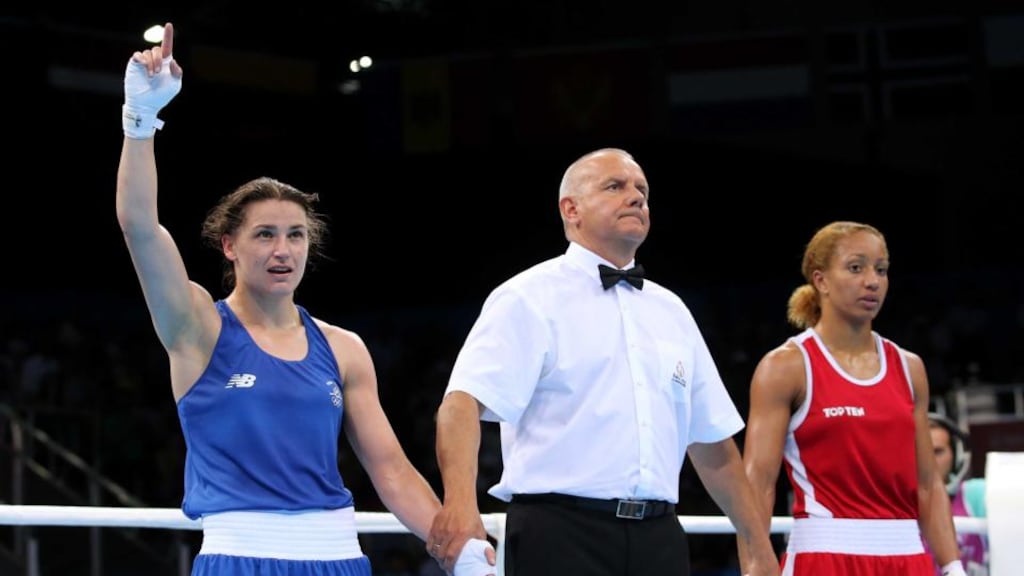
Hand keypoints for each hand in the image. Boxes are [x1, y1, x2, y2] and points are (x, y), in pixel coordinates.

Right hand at [123, 22, 182, 138]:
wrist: (146, 103)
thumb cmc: (161, 95)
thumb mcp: (175, 85)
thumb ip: (177, 72)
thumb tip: (172, 61)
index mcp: (166, 64)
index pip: (167, 47)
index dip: (168, 36)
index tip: (169, 25)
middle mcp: (155, 60)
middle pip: (158, 50)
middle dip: (159, 60)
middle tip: (158, 73)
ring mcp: (144, 62)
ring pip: (148, 53)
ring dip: (151, 63)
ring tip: (151, 76)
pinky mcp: (135, 64)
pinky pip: (138, 55)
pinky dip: (143, 60)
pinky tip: (145, 68)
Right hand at [426, 502, 492, 573]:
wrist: (460, 499)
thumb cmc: (471, 516)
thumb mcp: (481, 532)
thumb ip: (486, 548)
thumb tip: (491, 562)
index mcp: (462, 534)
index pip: (452, 556)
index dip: (449, 566)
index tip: (451, 570)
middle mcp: (450, 532)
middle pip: (441, 554)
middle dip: (442, 563)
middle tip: (446, 566)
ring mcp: (441, 528)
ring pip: (434, 549)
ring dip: (437, 557)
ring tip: (441, 560)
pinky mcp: (435, 525)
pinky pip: (429, 542)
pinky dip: (431, 549)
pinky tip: (435, 551)